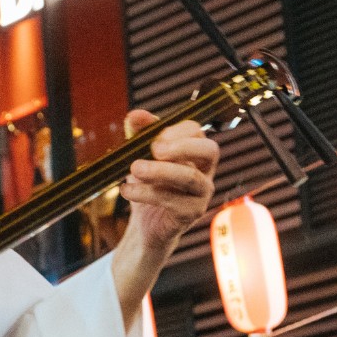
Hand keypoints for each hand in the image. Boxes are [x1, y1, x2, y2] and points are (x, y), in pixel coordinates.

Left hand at [119, 111, 218, 257]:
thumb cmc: (148, 184)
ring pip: (191, 177)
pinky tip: (126, 190)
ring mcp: (202, 194)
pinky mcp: (191, 214)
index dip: (175, 131)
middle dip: (183, 146)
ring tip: (134, 168)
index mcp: (195, 152)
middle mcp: (205, 171)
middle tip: (155, 149)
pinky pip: (173, 201)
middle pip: (210, 150)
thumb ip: (139, 133)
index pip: (196, 131)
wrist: (146, 223)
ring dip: (160, 171)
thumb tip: (136, 114)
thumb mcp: (140, 155)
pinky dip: (145, 193)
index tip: (152, 138)